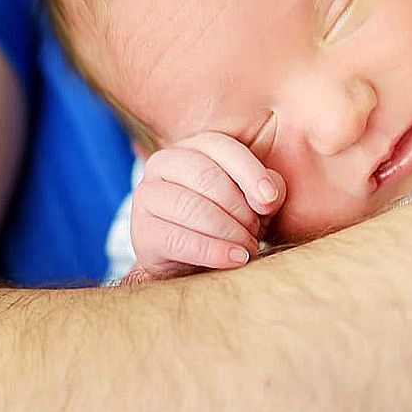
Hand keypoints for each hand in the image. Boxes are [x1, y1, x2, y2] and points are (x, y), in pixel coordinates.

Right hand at [129, 131, 286, 277]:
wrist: (194, 264)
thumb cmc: (227, 222)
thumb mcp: (252, 201)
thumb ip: (265, 189)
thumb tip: (268, 194)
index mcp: (193, 146)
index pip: (222, 148)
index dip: (249, 172)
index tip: (269, 200)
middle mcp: (163, 163)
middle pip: (206, 176)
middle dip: (238, 207)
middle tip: (256, 232)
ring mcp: (146, 196)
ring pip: (191, 207)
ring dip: (228, 230)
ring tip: (248, 247)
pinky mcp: (142, 231)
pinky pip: (178, 239)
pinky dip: (212, 251)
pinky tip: (234, 259)